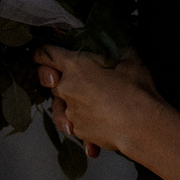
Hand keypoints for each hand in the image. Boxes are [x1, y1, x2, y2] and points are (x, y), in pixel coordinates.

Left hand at [35, 45, 162, 160]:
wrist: (142, 126)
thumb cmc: (136, 90)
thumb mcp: (131, 60)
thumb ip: (120, 51)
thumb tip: (122, 48)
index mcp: (75, 66)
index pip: (47, 55)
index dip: (41, 53)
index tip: (38, 55)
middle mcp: (67, 89)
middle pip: (52, 82)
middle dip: (58, 80)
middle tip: (75, 78)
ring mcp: (71, 112)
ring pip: (61, 106)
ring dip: (68, 104)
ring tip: (84, 104)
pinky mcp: (80, 131)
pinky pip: (76, 125)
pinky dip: (84, 125)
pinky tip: (98, 126)